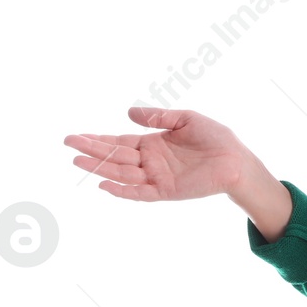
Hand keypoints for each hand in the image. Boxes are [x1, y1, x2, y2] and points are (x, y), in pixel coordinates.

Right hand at [63, 107, 249, 201]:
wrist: (237, 159)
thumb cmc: (215, 138)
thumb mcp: (185, 119)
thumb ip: (158, 117)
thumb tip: (128, 113)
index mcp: (152, 144)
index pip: (119, 141)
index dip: (98, 139)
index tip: (76, 136)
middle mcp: (150, 161)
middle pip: (115, 156)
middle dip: (92, 149)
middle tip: (68, 143)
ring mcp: (156, 177)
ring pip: (122, 173)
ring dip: (100, 167)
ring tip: (79, 159)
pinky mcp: (166, 191)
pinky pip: (139, 193)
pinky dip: (122, 190)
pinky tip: (104, 184)